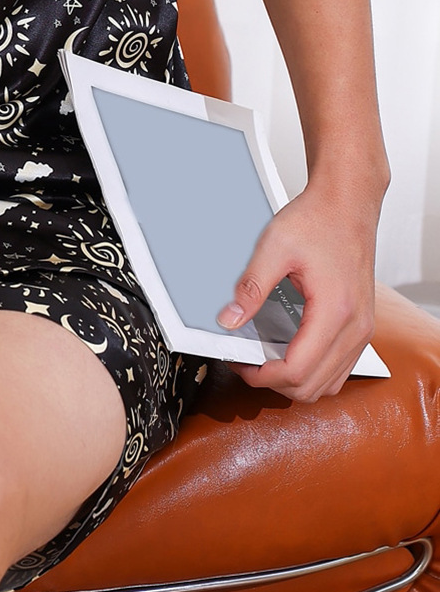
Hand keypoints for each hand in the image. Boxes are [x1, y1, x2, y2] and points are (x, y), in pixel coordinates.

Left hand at [217, 180, 379, 400]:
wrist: (347, 205)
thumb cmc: (316, 220)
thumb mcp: (274, 247)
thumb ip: (250, 286)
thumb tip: (229, 320)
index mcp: (335, 312)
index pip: (297, 371)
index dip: (263, 376)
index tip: (240, 364)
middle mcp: (355, 328)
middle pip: (313, 387)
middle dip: (275, 383)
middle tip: (247, 362)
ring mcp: (363, 330)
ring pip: (329, 384)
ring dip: (296, 382)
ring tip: (266, 359)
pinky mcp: (362, 326)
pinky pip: (340, 368)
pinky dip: (314, 371)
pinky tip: (290, 352)